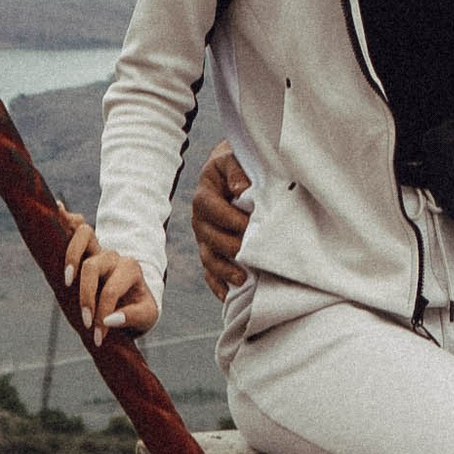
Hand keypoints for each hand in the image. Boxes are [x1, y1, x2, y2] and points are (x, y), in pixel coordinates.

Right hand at [60, 211, 157, 347]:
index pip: (111, 289)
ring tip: (66, 280)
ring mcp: (99, 250)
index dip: (102, 313)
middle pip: (93, 266)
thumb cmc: (141, 309)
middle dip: (85, 295)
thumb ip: (132, 318)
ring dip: (71, 256)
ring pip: (84, 235)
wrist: (138, 300)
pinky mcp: (87, 250)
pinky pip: (78, 227)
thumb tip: (108, 319)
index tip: (98, 337)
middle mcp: (114, 256)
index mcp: (131, 269)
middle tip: (85, 323)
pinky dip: (67, 219)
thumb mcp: (147, 317)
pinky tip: (59, 209)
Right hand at [190, 144, 253, 302]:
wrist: (233, 170)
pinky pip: (209, 271)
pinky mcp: (210, 250)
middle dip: (232, 246)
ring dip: (224, 270)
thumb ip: (235, 171)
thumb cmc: (236, 164)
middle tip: (253, 254)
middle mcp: (200, 219)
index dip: (231, 219)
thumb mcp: (232, 159)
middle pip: (210, 237)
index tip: (252, 225)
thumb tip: (240, 189)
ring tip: (241, 279)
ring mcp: (204, 237)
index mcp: (204, 195)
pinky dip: (217, 284)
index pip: (213, 210)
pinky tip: (228, 295)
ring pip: (208, 257)